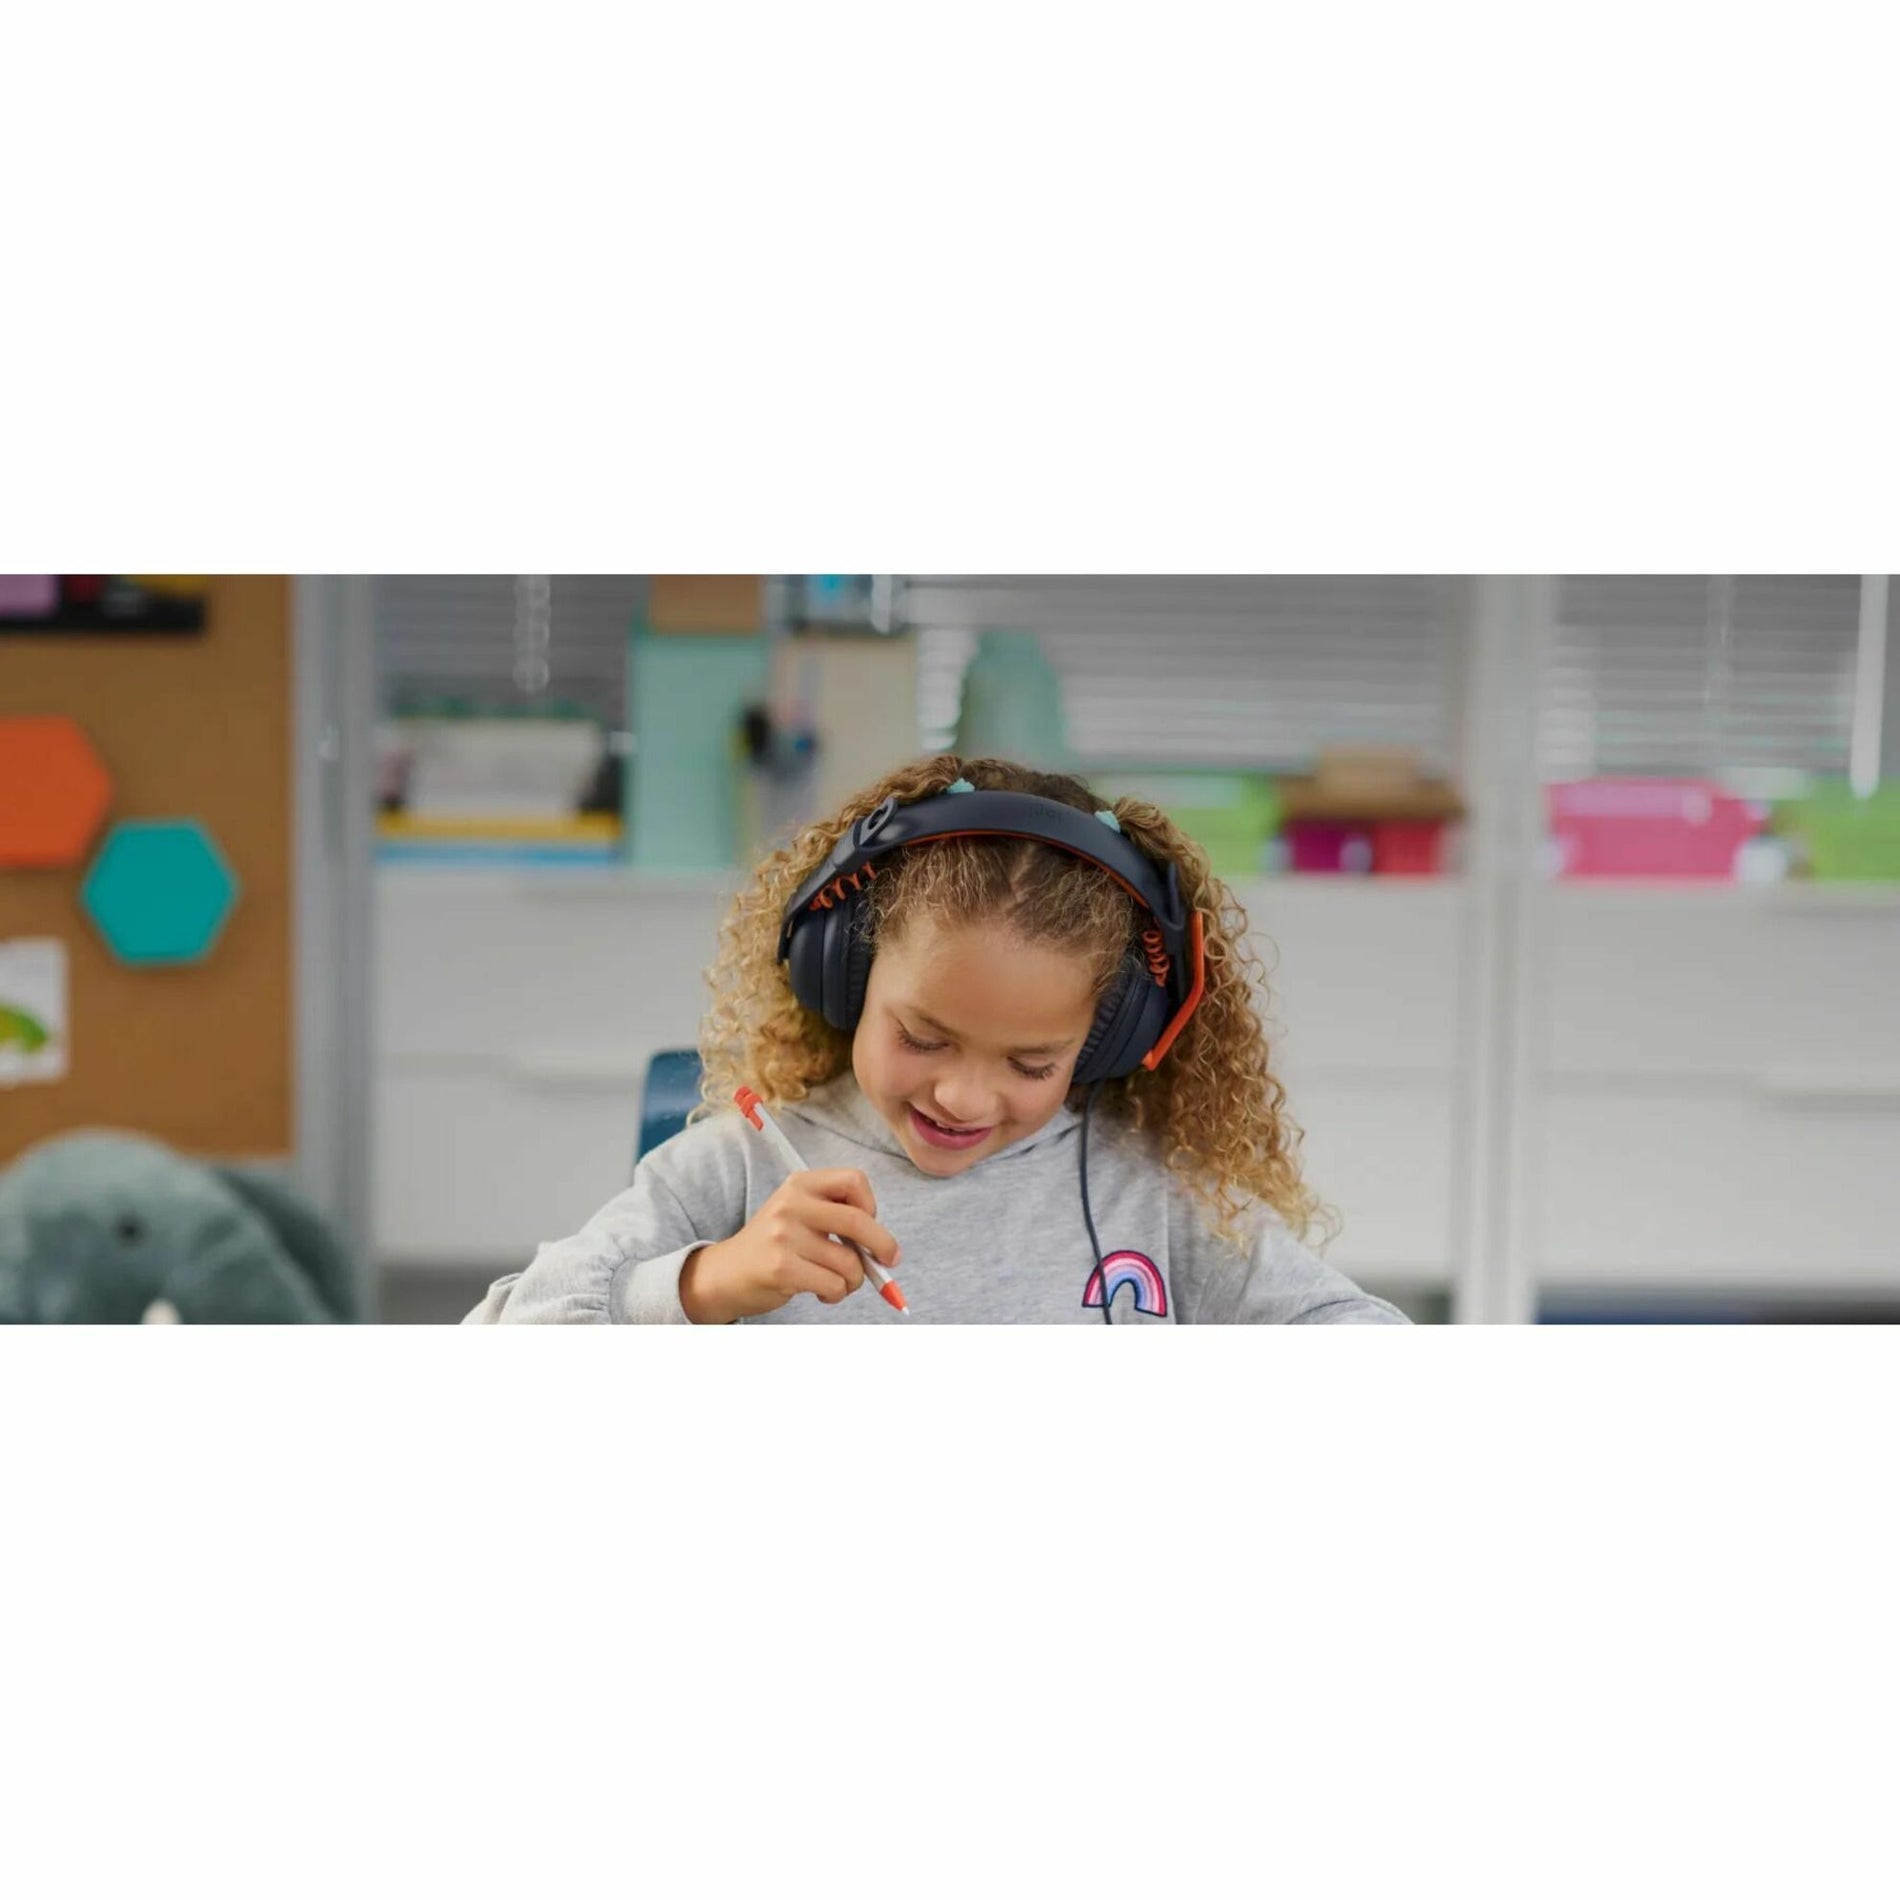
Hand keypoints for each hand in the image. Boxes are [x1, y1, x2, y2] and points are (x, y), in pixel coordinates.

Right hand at [679, 1170, 900, 1324]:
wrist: (725, 1273)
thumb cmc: (773, 1246)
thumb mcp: (798, 1214)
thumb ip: (836, 1217)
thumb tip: (885, 1247)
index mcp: (800, 1184)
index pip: (854, 1180)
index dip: (871, 1204)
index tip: (870, 1223)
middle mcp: (792, 1204)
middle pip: (859, 1220)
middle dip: (883, 1245)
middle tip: (889, 1260)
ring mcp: (785, 1236)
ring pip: (849, 1262)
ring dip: (853, 1279)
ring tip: (837, 1282)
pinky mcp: (782, 1267)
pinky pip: (834, 1284)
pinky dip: (836, 1293)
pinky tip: (821, 1291)